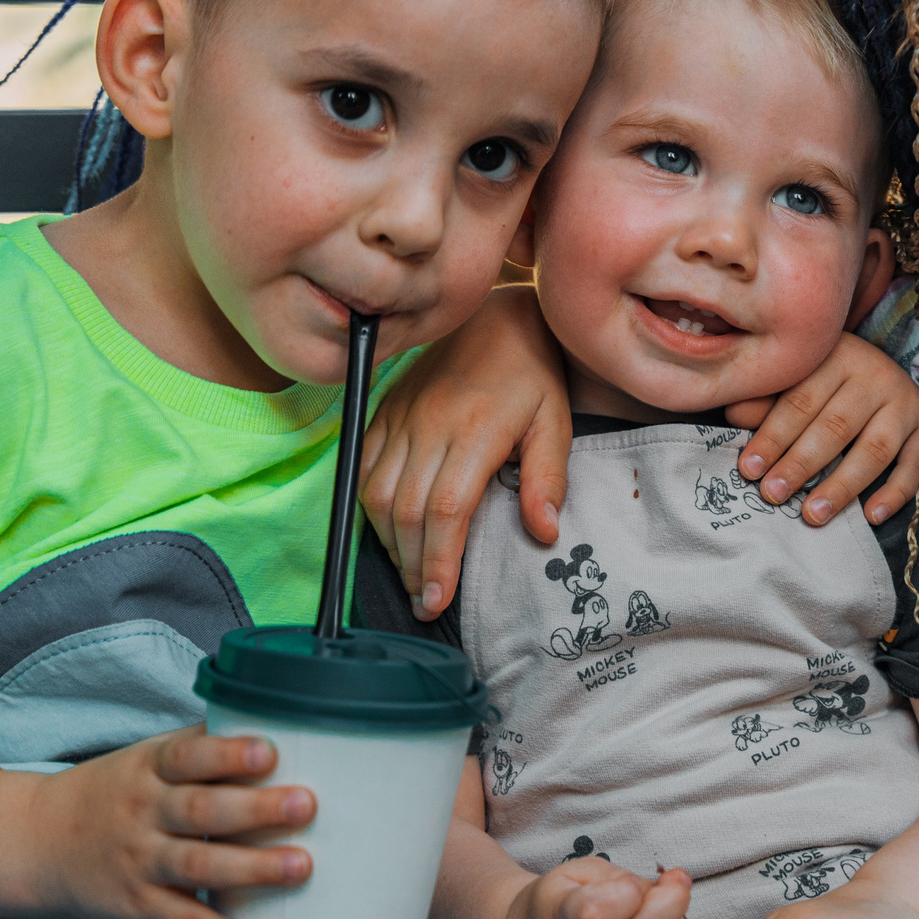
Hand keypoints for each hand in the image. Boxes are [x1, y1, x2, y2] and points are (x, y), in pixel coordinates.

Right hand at [0, 726, 316, 918]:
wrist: (35, 843)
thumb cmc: (113, 793)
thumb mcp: (145, 759)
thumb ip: (201, 747)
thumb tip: (275, 720)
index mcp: (149, 768)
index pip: (188, 756)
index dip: (227, 754)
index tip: (269, 752)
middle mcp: (143, 813)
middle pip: (200, 811)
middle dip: (255, 809)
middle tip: (305, 805)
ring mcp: (140, 862)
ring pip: (198, 867)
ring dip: (252, 869)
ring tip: (300, 866)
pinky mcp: (139, 907)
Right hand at [360, 286, 570, 615]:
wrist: (497, 315)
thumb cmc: (533, 373)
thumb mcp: (556, 422)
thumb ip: (549, 478)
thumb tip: (543, 533)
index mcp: (475, 430)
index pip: (445, 509)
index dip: (437, 559)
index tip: (439, 599)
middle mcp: (429, 425)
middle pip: (407, 511)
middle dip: (413, 566)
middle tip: (426, 604)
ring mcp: (401, 417)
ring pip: (377, 494)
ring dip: (389, 543)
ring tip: (412, 575)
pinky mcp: (385, 411)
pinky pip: (362, 467)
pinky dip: (370, 507)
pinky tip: (389, 533)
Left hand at [724, 333, 918, 527]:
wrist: (884, 368)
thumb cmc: (826, 379)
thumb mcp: (797, 378)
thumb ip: (766, 398)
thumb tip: (733, 416)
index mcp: (835, 356)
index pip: (800, 400)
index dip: (772, 436)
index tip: (748, 470)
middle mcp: (874, 374)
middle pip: (835, 426)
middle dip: (801, 464)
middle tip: (773, 495)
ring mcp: (904, 401)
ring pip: (874, 449)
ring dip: (842, 485)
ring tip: (813, 514)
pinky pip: (915, 464)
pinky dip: (895, 493)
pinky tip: (871, 516)